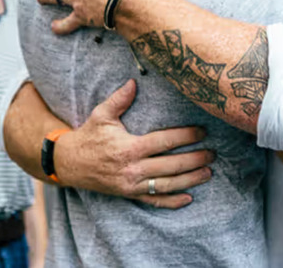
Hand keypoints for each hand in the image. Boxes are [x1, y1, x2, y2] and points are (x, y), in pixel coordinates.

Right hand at [54, 80, 213, 208]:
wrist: (69, 163)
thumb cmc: (88, 136)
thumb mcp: (101, 114)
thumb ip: (119, 99)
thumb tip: (134, 81)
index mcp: (128, 147)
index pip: (163, 142)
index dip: (185, 137)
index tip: (202, 132)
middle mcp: (132, 169)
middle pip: (170, 166)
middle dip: (194, 159)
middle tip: (213, 153)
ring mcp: (131, 185)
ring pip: (166, 185)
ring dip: (190, 180)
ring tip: (208, 172)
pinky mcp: (129, 194)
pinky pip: (153, 201)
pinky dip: (172, 201)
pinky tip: (189, 197)